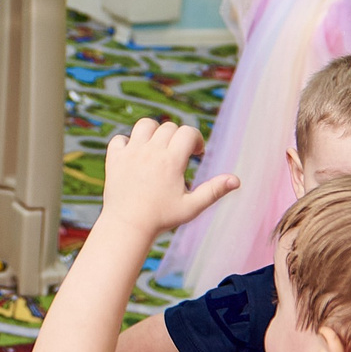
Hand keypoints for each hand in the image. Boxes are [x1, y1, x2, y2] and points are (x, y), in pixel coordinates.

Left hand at [99, 117, 233, 237]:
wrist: (127, 226)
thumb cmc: (162, 218)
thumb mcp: (192, 206)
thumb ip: (214, 190)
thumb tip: (236, 179)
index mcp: (171, 160)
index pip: (188, 132)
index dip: (196, 140)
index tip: (196, 154)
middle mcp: (150, 152)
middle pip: (169, 127)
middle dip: (178, 137)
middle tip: (179, 156)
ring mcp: (131, 153)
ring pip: (145, 125)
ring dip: (154, 132)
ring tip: (158, 149)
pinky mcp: (114, 158)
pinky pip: (119, 138)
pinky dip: (127, 142)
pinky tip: (135, 157)